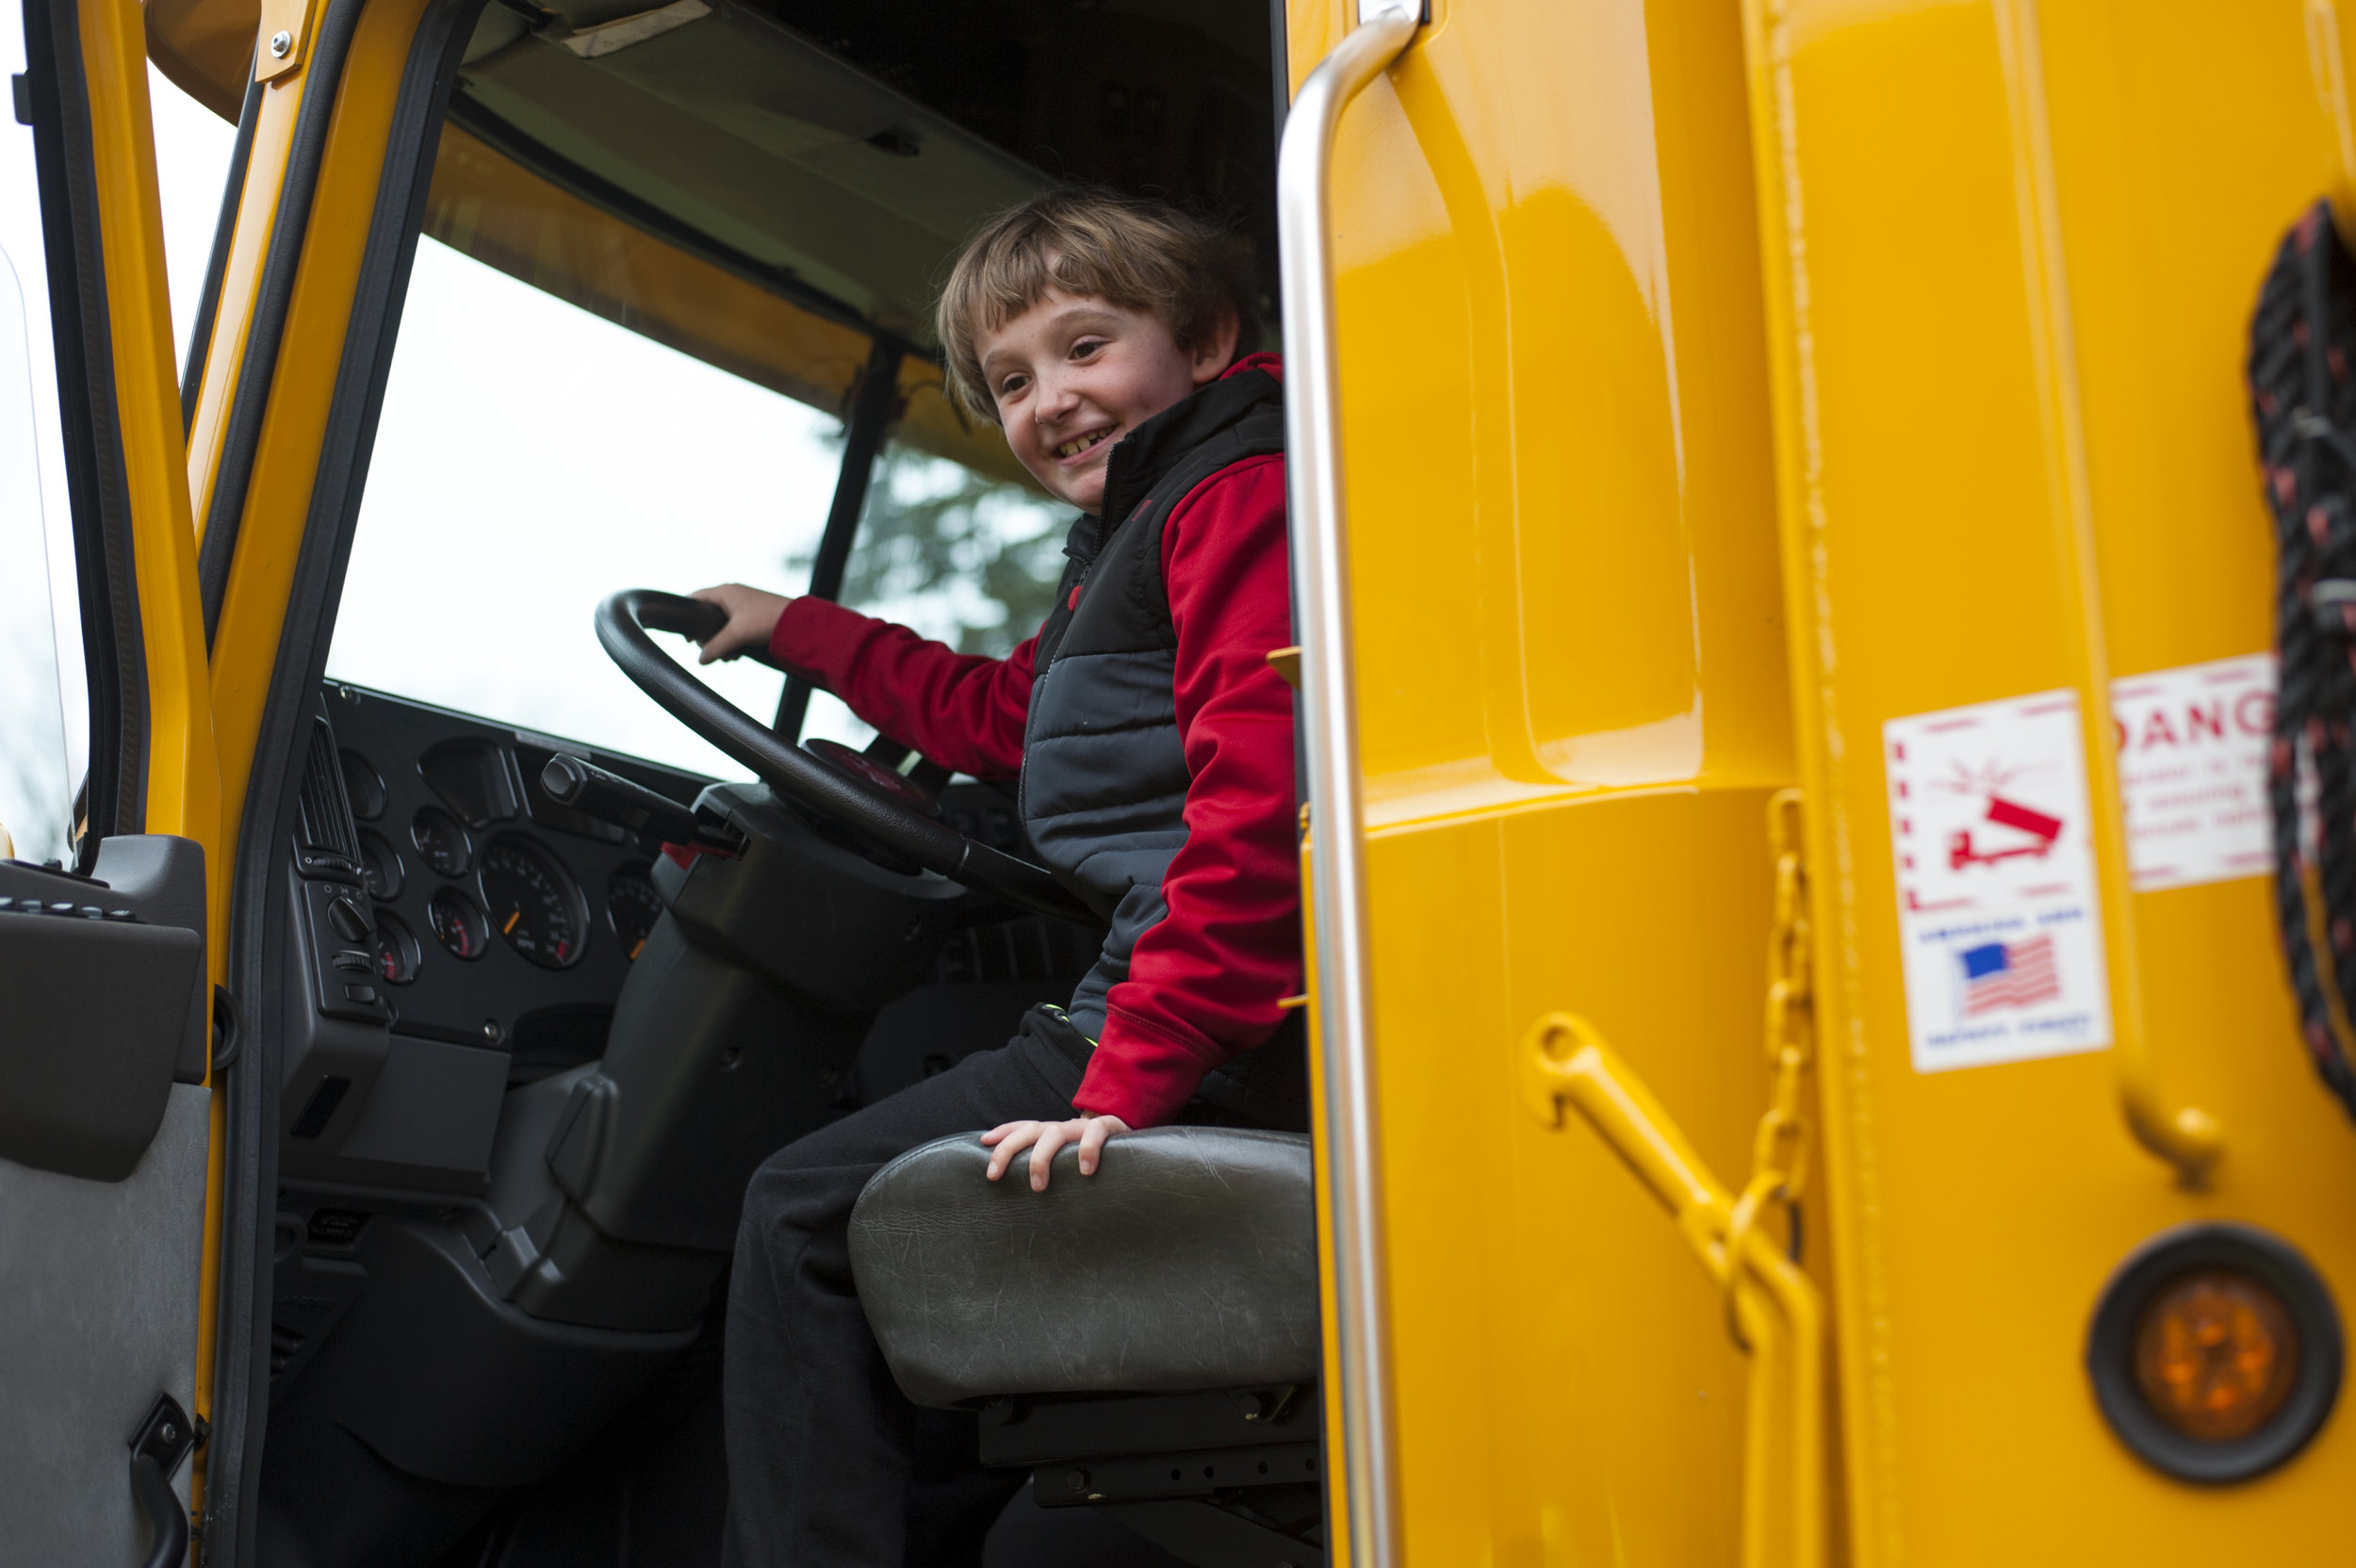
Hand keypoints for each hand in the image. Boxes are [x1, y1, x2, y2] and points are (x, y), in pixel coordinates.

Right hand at [688, 583, 789, 664]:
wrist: (800, 623)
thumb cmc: (767, 620)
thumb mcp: (737, 635)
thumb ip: (716, 646)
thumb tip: (701, 660)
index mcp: (725, 592)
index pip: (695, 598)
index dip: (687, 615)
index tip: (685, 636)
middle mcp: (733, 596)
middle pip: (708, 616)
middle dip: (708, 637)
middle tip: (710, 652)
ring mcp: (744, 606)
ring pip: (722, 626)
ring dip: (722, 643)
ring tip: (728, 657)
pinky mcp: (754, 617)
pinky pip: (736, 630)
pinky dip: (734, 642)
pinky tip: (738, 655)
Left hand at [981, 1114, 1131, 1190]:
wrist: (1134, 1143)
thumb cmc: (1095, 1161)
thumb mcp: (1068, 1163)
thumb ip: (1050, 1170)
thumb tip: (1022, 1196)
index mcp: (1053, 1133)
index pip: (1024, 1127)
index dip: (1004, 1132)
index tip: (984, 1143)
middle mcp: (1064, 1127)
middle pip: (1031, 1129)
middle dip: (1009, 1149)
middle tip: (995, 1176)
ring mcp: (1085, 1127)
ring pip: (1055, 1131)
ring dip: (1041, 1157)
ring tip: (1038, 1186)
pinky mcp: (1110, 1127)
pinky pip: (1096, 1132)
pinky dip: (1088, 1148)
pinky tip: (1085, 1169)